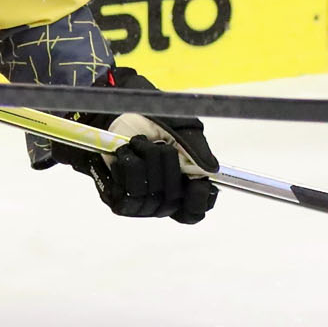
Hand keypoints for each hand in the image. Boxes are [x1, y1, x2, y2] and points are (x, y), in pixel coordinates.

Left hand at [47, 67, 218, 222]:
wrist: (117, 114)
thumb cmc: (153, 122)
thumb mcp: (183, 129)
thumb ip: (198, 150)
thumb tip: (210, 170)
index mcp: (183, 188)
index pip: (194, 212)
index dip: (198, 201)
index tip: (198, 184)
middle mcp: (163, 201)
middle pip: (174, 199)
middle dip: (168, 164)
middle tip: (159, 144)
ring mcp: (140, 203)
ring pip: (151, 194)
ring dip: (146, 160)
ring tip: (138, 144)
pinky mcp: (118, 199)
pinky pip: (129, 191)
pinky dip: (128, 165)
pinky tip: (125, 154)